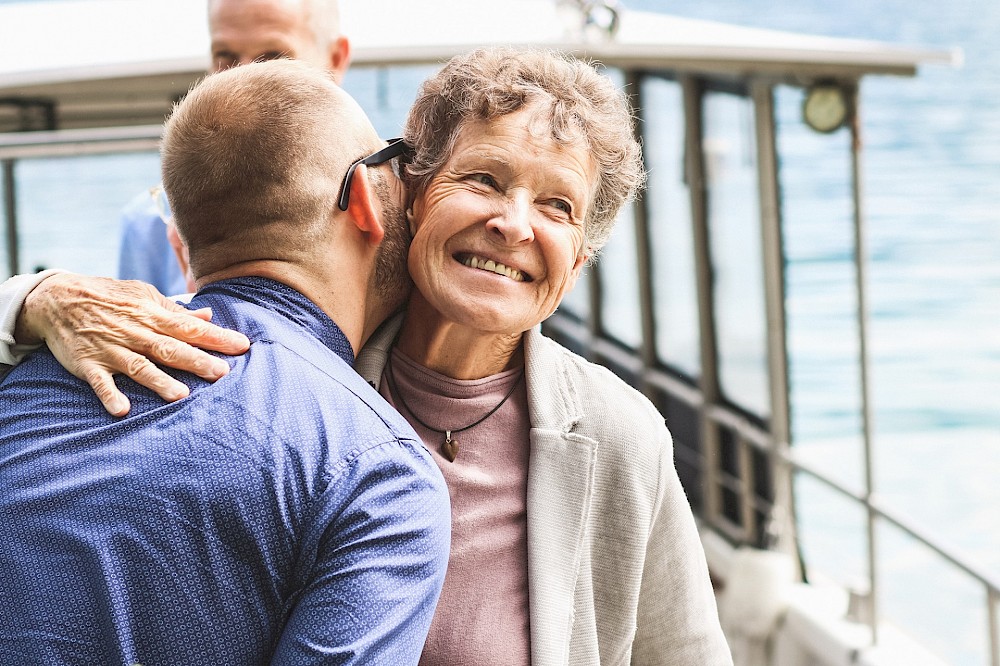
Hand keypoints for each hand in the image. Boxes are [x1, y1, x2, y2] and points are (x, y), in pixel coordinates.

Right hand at [18, 273, 250, 416]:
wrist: (56, 298)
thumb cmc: (108, 297)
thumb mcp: (143, 296)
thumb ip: (175, 310)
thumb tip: (208, 315)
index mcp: (152, 315)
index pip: (190, 327)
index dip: (217, 337)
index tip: (242, 346)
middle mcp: (135, 332)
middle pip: (170, 348)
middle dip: (196, 361)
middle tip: (222, 373)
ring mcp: (111, 349)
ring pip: (139, 366)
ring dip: (158, 381)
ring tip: (181, 396)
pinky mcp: (87, 364)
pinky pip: (99, 382)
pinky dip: (110, 394)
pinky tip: (123, 409)